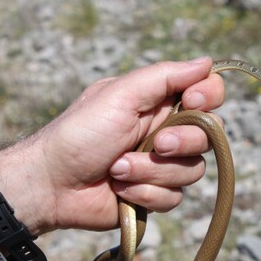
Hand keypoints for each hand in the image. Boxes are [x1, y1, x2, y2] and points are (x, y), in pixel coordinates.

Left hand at [0, 57, 224, 234]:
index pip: (207, 92)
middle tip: (155, 143)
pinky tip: (120, 189)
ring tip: (117, 168)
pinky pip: (173, 197)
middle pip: (208, 135)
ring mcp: (162, 165)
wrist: (52, 184)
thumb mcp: (120, 95)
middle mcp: (166, 131)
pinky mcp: (155, 194)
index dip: (209, 95)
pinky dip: (144, 193)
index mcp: (158, 102)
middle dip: (182, 142)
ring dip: (152, 171)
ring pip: (192, 170)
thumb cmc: (80, 133)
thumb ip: (164, 77)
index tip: (192, 100)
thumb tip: (207, 62)